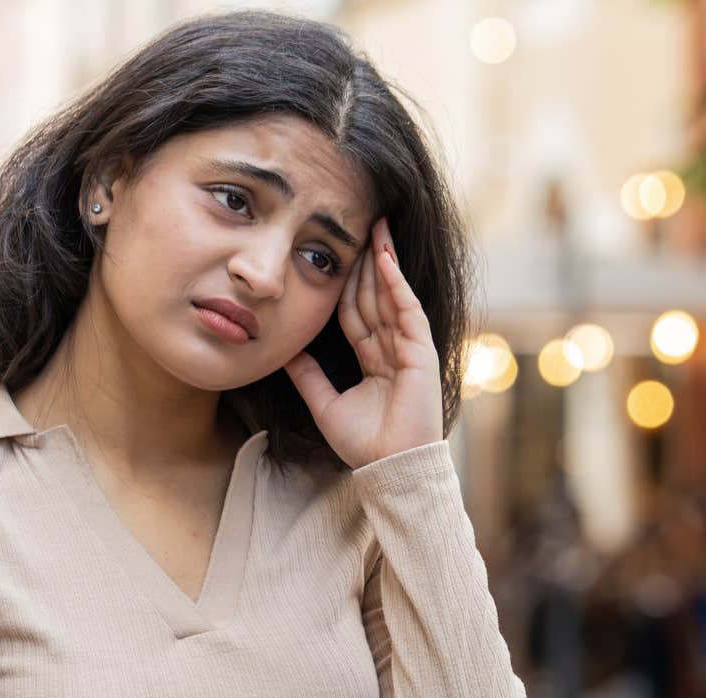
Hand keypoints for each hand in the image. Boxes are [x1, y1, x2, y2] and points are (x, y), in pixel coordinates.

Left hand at [282, 218, 443, 469]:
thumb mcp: (324, 404)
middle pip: (376, 296)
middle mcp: (394, 349)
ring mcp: (410, 349)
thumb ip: (307, 376)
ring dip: (384, 260)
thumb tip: (284, 351)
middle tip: (361, 221)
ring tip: (377, 225)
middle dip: (368, 260)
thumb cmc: (364, 445)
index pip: (357, 312)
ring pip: (392, 295)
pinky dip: (396, 284)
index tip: (336, 253)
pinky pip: (406, 310)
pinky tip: (385, 258)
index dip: (347, 283)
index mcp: (375, 360)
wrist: (389, 468)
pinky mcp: (421, 352)